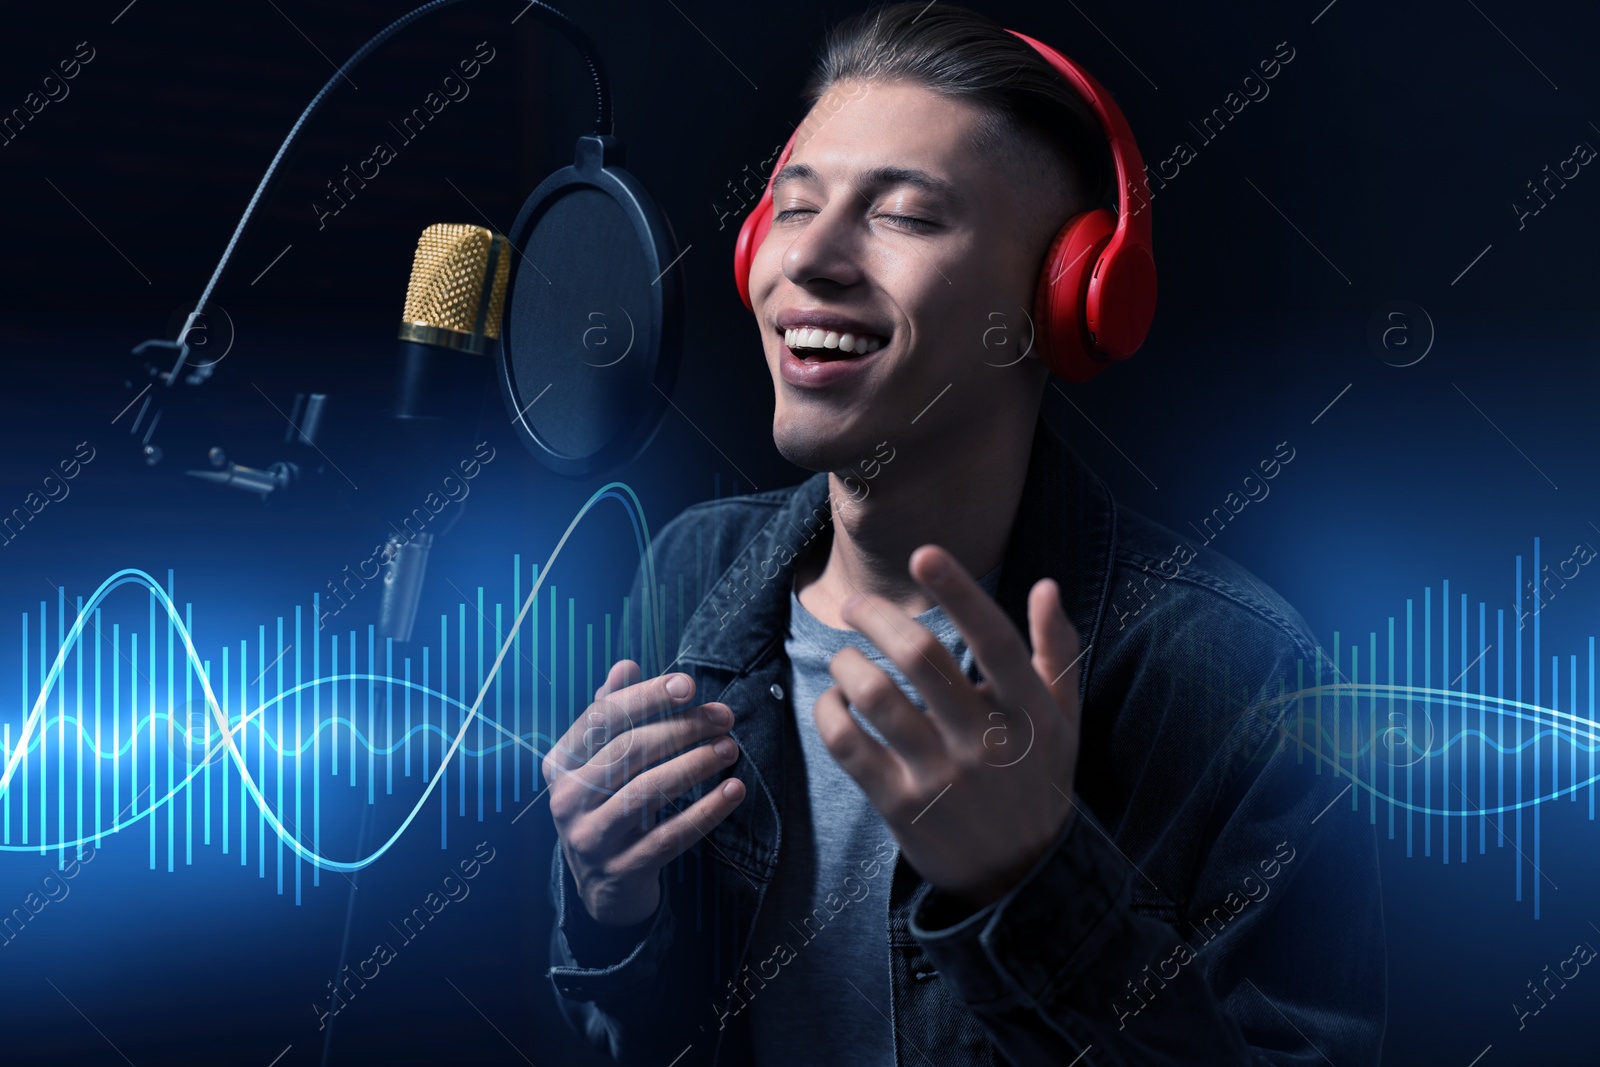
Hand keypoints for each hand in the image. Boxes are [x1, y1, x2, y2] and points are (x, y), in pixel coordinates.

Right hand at [543, 660, 745, 925]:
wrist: (602, 887)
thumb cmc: (606, 806)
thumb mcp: (598, 761)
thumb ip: (611, 714)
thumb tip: (626, 665)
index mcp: (560, 764)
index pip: (602, 719)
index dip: (645, 697)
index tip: (688, 684)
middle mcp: (568, 800)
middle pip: (629, 751)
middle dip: (682, 728)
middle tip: (724, 717)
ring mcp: (592, 838)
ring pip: (648, 791)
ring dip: (695, 765)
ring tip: (730, 748)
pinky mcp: (622, 870)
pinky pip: (670, 835)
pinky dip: (705, 811)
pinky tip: (733, 791)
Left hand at [815, 544, 1082, 909]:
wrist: (1019, 877)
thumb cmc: (1037, 780)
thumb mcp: (1063, 720)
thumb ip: (1056, 651)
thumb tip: (1046, 586)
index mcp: (1031, 714)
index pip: (994, 640)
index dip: (959, 592)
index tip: (924, 553)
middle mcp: (986, 743)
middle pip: (921, 657)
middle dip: (878, 616)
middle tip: (856, 604)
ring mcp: (941, 778)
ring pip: (877, 697)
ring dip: (848, 662)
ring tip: (845, 655)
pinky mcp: (900, 807)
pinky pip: (849, 746)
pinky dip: (831, 712)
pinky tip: (836, 699)